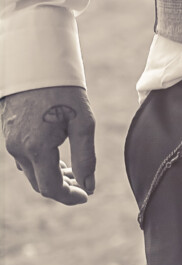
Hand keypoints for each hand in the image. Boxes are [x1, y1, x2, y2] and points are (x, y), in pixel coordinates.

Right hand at [1, 86, 95, 204]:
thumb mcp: (84, 124)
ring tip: (75, 171)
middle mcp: (19, 149)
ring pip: (31, 173)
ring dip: (52, 177)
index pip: (50, 188)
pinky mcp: (9, 135)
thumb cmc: (65, 93)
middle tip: (84, 183)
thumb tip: (89, 187)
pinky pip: (25, 160)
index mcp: (36, 149)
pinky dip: (42, 165)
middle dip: (63, 188)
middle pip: (39, 184)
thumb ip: (86, 158)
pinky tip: (58, 158)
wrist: (37, 67)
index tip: (86, 196)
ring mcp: (11, 142)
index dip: (69, 197)